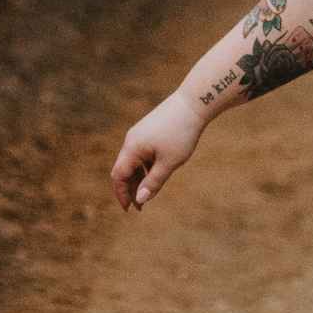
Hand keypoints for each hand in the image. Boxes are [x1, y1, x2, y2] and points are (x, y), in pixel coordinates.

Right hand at [110, 91, 204, 212]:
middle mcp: (131, 140)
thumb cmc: (182, 133)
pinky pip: (141, 153)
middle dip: (129, 188)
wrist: (193, 103)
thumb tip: (140, 200)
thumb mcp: (169, 162)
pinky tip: (156, 174)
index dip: (122, 194)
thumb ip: (153, 182)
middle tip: (140, 206)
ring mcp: (139, 134)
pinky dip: (145, 166)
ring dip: (138, 178)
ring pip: (133, 161)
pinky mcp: (148, 130)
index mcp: (132, 148)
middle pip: (123, 169)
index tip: (130, 209)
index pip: (118, 176)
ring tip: (149, 193)